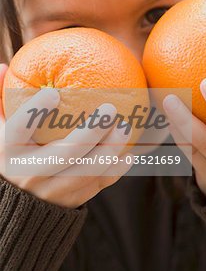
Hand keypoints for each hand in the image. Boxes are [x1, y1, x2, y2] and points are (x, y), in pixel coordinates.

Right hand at [0, 63, 132, 207]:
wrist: (18, 204)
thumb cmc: (13, 155)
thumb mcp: (0, 130)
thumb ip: (2, 100)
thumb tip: (3, 66)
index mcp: (9, 152)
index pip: (19, 130)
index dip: (35, 112)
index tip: (53, 94)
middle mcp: (30, 173)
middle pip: (65, 153)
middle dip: (91, 132)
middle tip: (110, 110)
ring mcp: (52, 191)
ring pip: (87, 171)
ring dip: (110, 149)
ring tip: (125, 128)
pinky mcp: (71, 201)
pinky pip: (98, 184)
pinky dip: (115, 169)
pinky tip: (128, 153)